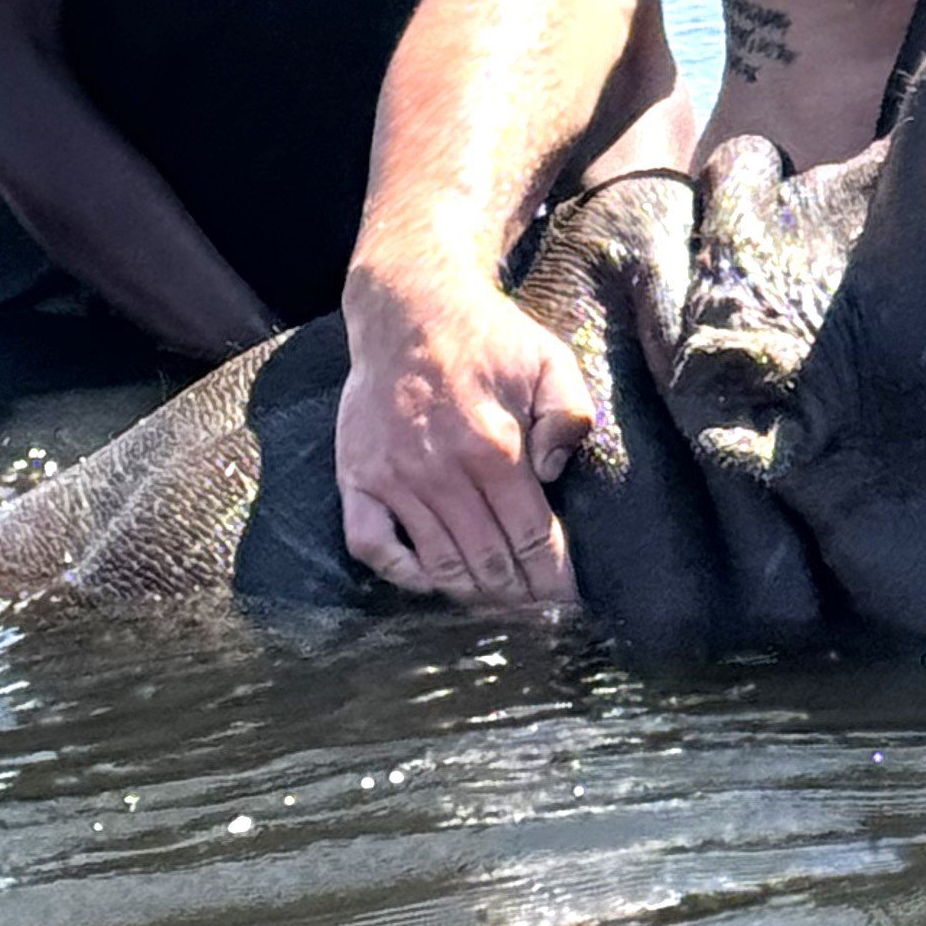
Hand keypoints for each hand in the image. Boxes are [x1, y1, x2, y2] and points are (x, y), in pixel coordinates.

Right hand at [335, 262, 593, 610]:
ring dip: (471, 596)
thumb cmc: (488, 338)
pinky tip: (430, 580)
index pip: (532, 536)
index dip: (553, 578)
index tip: (568, 604)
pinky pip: (372, 545)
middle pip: (488, 561)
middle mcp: (441, 470)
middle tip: (539, 617)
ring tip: (498, 610)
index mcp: (495, 446)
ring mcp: (394, 477)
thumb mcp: (550, 361)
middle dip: (519, 597)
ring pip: (438, 562)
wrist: (409, 309)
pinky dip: (401, 573)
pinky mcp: (357, 476)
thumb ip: (568, 415)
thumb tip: (555, 473)